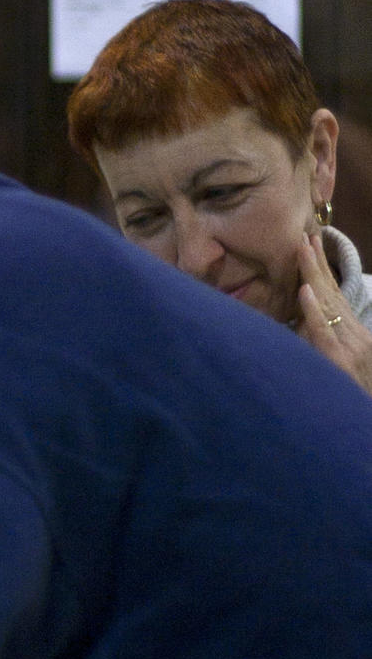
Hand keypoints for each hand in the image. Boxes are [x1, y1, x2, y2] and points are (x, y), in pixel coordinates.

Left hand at [296, 232, 371, 396]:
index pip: (335, 295)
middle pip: (332, 293)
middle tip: (303, 235)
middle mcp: (353, 334)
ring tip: (302, 249)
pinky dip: (314, 311)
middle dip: (316, 263)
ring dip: (314, 275)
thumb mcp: (334, 365)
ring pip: (329, 305)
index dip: (322, 270)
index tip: (309, 244)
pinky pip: (324, 332)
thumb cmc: (350, 396)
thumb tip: (297, 324)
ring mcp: (349, 346)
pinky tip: (304, 292)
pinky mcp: (340, 361)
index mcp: (352, 333)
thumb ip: (318, 343)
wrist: (362, 424)